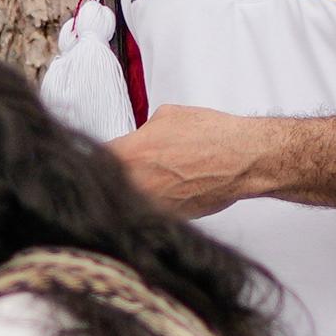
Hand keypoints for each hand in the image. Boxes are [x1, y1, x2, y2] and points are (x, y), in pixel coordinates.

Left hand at [103, 103, 263, 217]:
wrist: (243, 160)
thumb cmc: (211, 136)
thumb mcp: (167, 116)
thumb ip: (142, 131)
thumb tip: (136, 137)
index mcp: (128, 154)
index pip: (92, 161)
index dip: (93, 161)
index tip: (96, 162)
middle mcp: (135, 183)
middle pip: (106, 187)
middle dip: (109, 181)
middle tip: (119, 175)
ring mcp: (151, 205)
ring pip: (127, 203)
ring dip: (130, 196)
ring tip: (145, 185)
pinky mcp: (169, 219)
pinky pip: (150, 213)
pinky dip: (151, 207)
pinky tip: (164, 195)